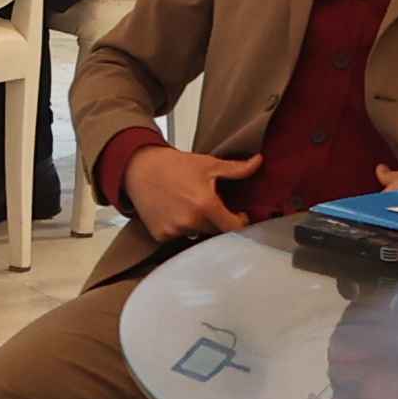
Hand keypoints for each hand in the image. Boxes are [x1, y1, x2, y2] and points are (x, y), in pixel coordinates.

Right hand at [112, 143, 260, 243]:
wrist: (139, 168)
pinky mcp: (160, 235)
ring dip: (198, 224)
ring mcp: (174, 230)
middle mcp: (190, 221)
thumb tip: (258, 162)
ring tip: (189, 205)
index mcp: (206, 205)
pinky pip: (178, 236)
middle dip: (217, 220)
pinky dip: (180, 228)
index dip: (241, 223)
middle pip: (216, 231)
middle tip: (209, 203)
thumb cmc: (173, 165)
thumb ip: (236, 169)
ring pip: (197, 234)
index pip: (234, 228)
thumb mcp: (208, 164)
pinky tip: (174, 211)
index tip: (239, 215)